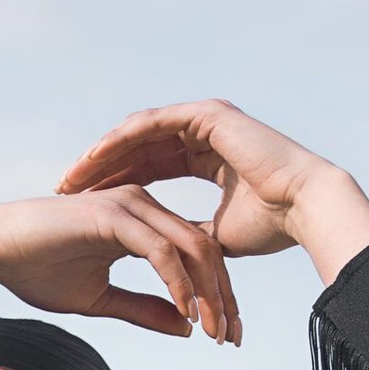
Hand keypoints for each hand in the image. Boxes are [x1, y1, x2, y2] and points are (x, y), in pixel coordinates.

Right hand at [0, 190, 241, 342]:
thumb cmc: (37, 271)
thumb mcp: (101, 300)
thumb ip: (144, 309)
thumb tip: (186, 328)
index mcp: (143, 222)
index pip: (197, 255)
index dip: (217, 296)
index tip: (224, 336)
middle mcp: (143, 206)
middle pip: (206, 249)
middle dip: (223, 297)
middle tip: (230, 339)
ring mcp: (130, 205)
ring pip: (191, 247)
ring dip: (207, 293)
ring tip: (214, 331)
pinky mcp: (113, 214)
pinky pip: (160, 250)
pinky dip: (177, 282)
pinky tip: (186, 312)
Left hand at [56, 99, 368, 293]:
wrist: (303, 208)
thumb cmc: (272, 227)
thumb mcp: (215, 235)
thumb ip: (187, 234)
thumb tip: (166, 255)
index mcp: (208, 156)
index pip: (150, 167)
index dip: (118, 185)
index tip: (85, 207)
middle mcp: (204, 132)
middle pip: (138, 147)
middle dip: (100, 169)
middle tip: (64, 190)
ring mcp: (205, 119)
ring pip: (138, 133)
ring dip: (102, 154)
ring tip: (70, 177)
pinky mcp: (206, 114)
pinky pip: (151, 124)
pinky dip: (121, 140)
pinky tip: (94, 158)